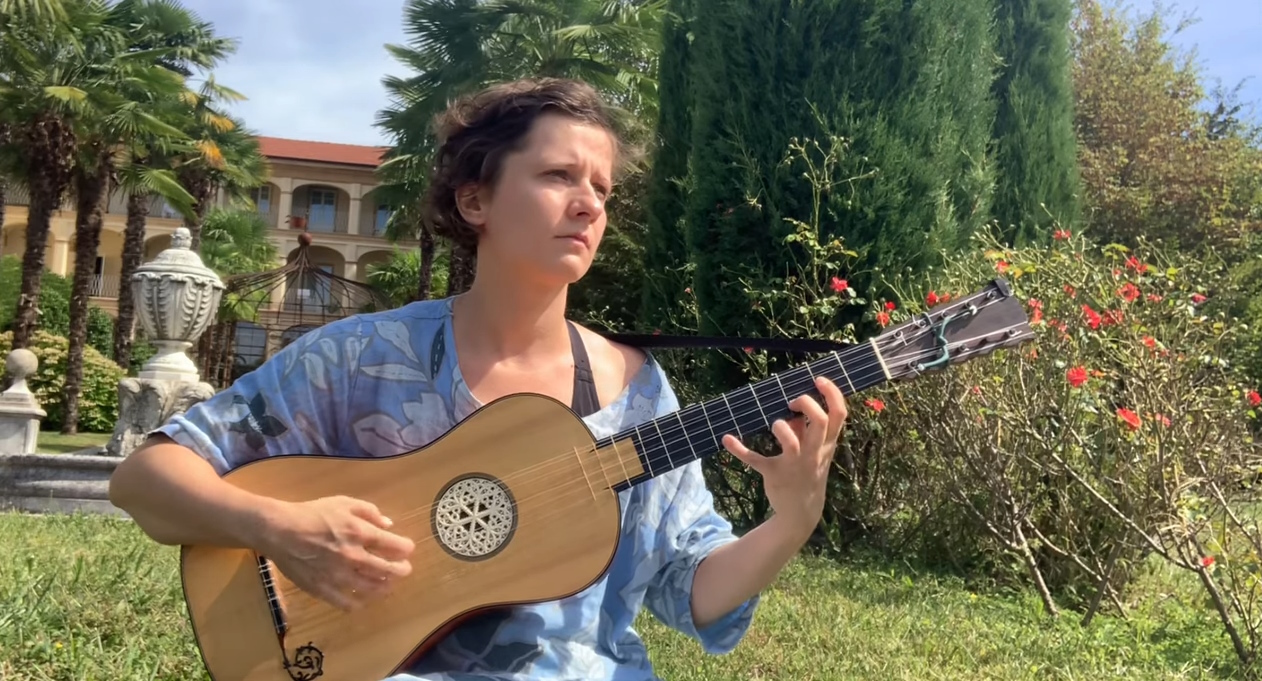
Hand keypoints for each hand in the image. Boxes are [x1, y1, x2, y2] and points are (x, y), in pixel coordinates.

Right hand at [260, 495, 414, 610]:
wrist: (279, 530)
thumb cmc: (312, 513)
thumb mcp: (343, 503)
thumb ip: (369, 512)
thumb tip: (388, 525)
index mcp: (360, 533)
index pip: (396, 546)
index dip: (406, 549)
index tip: (406, 549)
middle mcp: (354, 557)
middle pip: (389, 571)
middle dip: (402, 571)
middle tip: (404, 570)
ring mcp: (338, 576)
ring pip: (372, 590)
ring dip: (385, 588)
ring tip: (388, 585)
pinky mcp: (323, 589)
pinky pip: (347, 603)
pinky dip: (359, 603)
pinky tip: (362, 599)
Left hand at [721, 377, 847, 534]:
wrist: (802, 512)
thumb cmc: (809, 473)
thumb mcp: (815, 451)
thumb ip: (805, 429)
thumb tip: (792, 411)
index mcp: (826, 444)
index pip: (839, 414)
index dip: (832, 394)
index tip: (818, 379)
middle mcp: (814, 453)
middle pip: (820, 421)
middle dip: (807, 403)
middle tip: (792, 401)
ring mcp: (794, 465)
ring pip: (791, 443)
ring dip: (780, 427)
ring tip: (775, 424)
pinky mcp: (774, 474)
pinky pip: (756, 460)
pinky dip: (739, 449)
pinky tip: (726, 439)